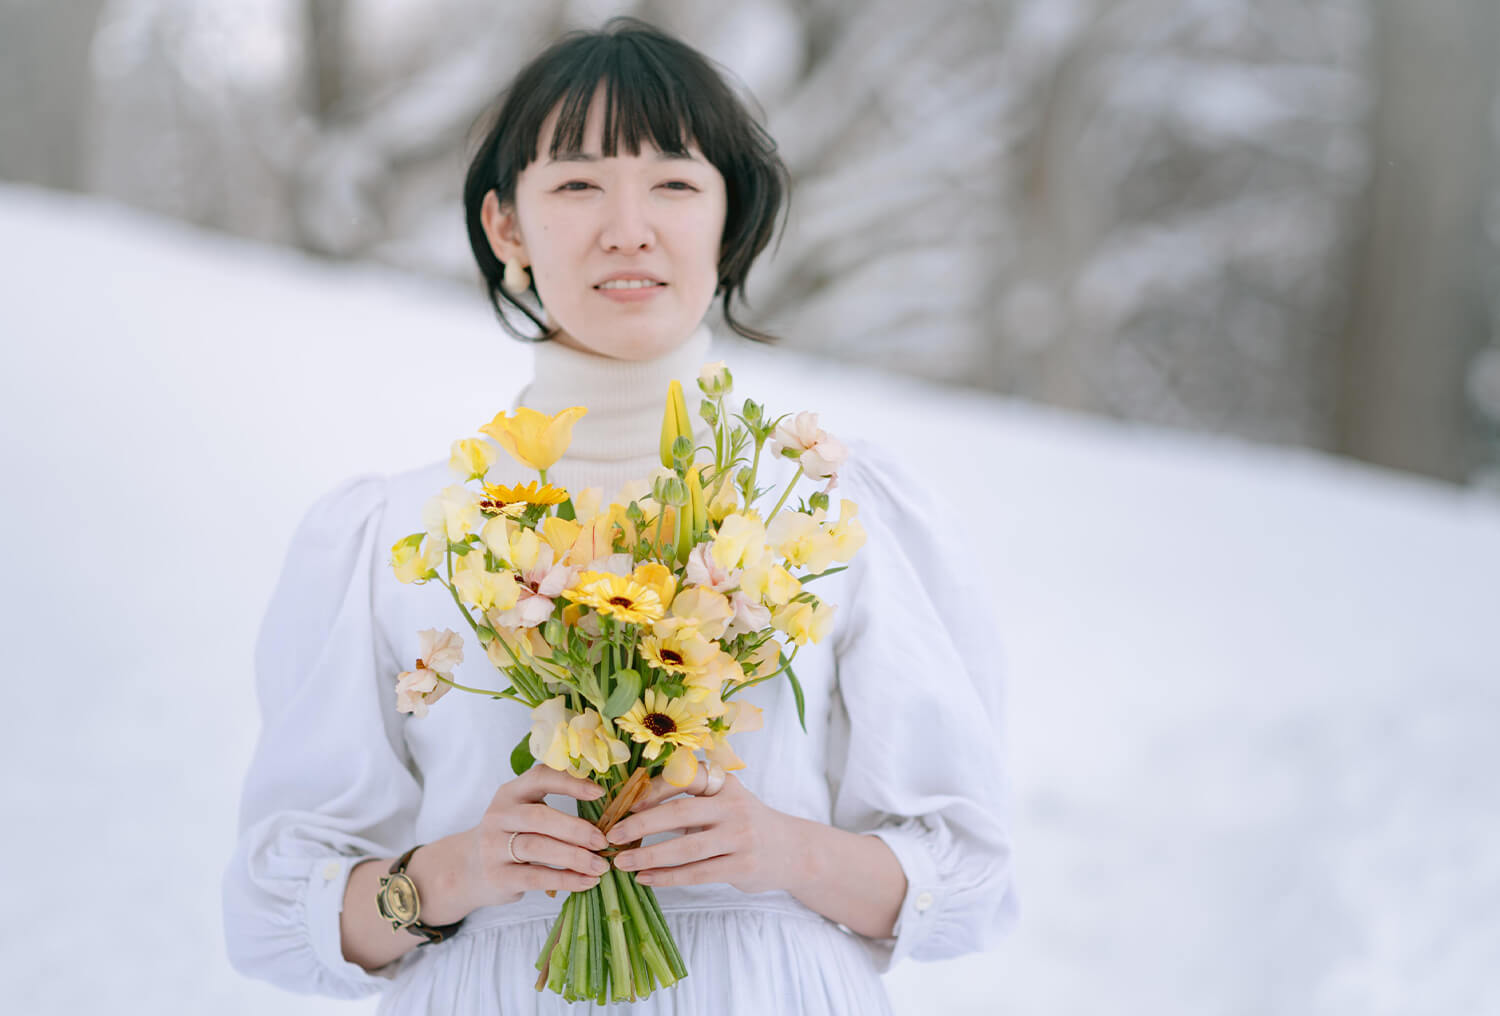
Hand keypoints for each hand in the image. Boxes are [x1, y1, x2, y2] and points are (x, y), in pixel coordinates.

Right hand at [460, 765, 612, 908]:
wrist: (469, 869)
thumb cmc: (511, 837)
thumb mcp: (524, 813)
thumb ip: (553, 808)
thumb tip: (607, 816)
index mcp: (510, 792)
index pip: (540, 777)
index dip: (570, 783)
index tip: (599, 793)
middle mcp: (498, 815)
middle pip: (540, 817)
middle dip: (576, 829)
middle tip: (603, 841)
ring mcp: (493, 846)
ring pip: (537, 847)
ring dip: (574, 857)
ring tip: (600, 866)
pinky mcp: (497, 876)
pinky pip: (535, 876)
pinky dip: (565, 880)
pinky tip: (586, 882)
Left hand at [604, 766, 806, 894]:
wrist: (792, 850)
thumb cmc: (744, 823)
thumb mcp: (724, 800)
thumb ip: (690, 800)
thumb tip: (633, 808)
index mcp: (724, 783)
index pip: (683, 779)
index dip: (652, 790)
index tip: (624, 804)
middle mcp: (734, 806)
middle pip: (680, 812)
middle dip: (641, 824)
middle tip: (612, 835)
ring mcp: (740, 837)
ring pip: (687, 848)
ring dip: (650, 856)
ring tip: (622, 863)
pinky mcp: (742, 866)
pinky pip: (698, 873)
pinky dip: (668, 877)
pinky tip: (646, 878)